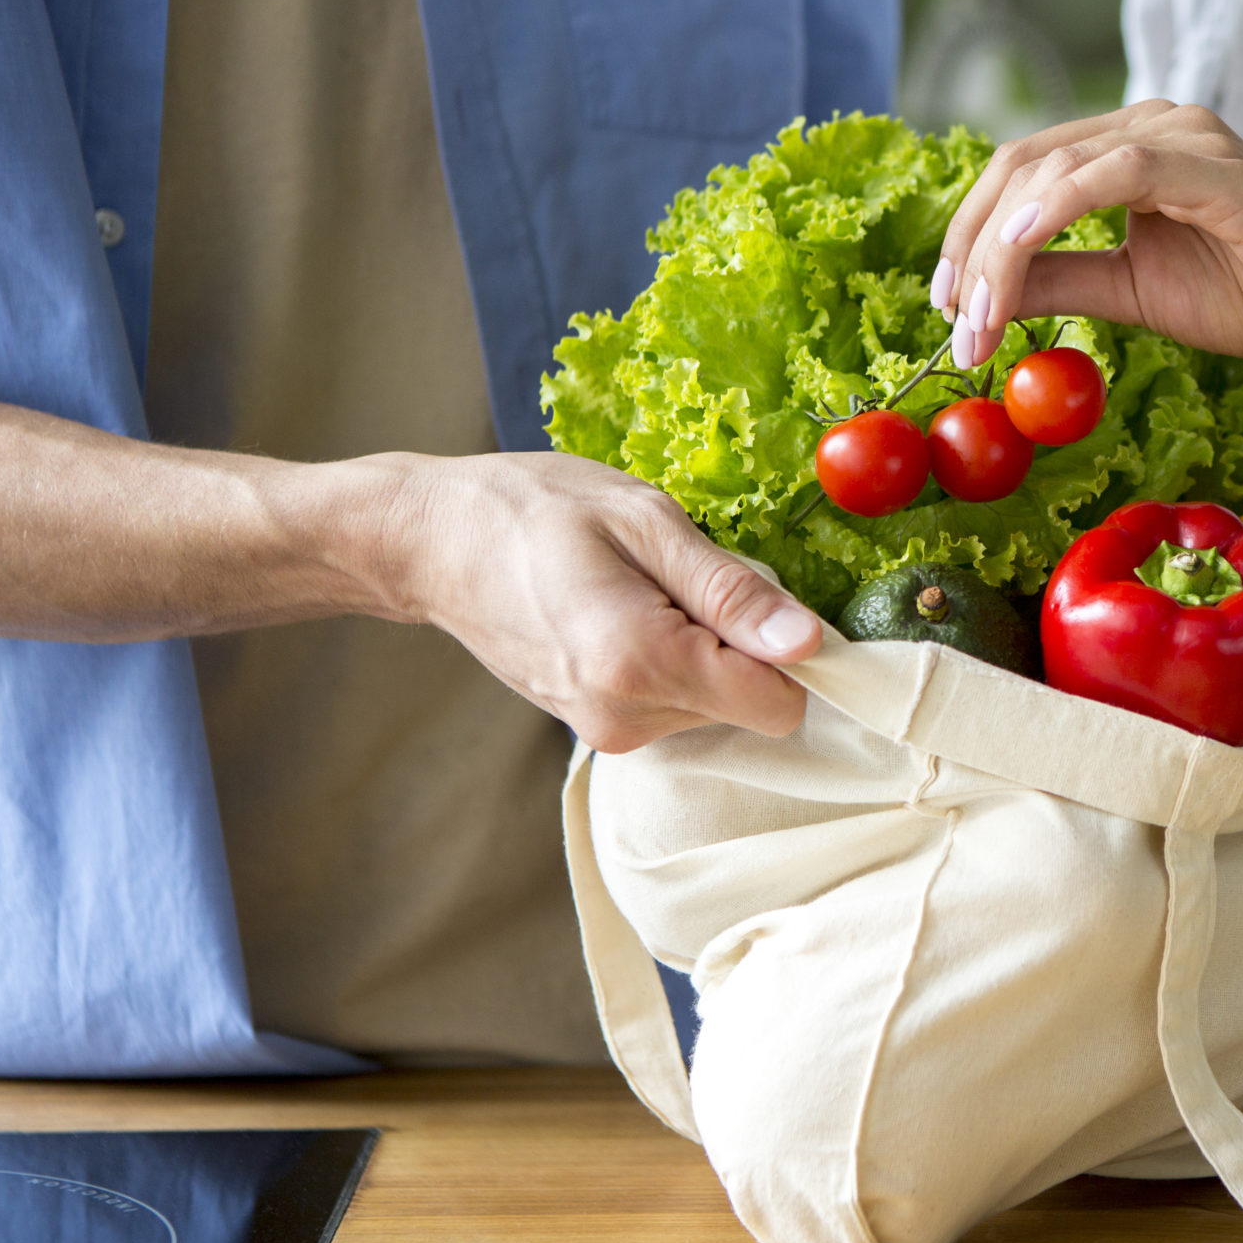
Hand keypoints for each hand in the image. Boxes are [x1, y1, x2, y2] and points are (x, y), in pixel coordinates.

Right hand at [375, 452, 821, 751]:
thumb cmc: (533, 510)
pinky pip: (675, 704)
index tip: (761, 597)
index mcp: (642, 664)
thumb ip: (731, 590)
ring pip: (714, 706)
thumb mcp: (645, 521)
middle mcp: (627, 717)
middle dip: (738, 643)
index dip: (790, 652)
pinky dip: (672, 662)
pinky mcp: (598, 728)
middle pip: (747, 705)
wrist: (433, 541)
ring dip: (703, 650)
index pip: (777, 704)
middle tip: (676, 578)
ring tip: (639, 590)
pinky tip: (624, 613)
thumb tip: (809, 642)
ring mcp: (607, 731)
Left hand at [933, 101, 1242, 468]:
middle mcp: (1150, 125)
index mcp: (1128, 148)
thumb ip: (1062, 282)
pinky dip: (1054, 209)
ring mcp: (1182, 138)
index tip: (945, 308)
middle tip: (950, 321)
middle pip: (1020, 164)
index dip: (967, 237)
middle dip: (969, 247)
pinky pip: (1114, 173)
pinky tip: (1018, 249)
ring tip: (977, 317)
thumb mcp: (1133, 294)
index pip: (1020, 174)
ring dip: (998, 248)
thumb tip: (984, 297)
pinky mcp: (1211, 168)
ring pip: (1053, 169)